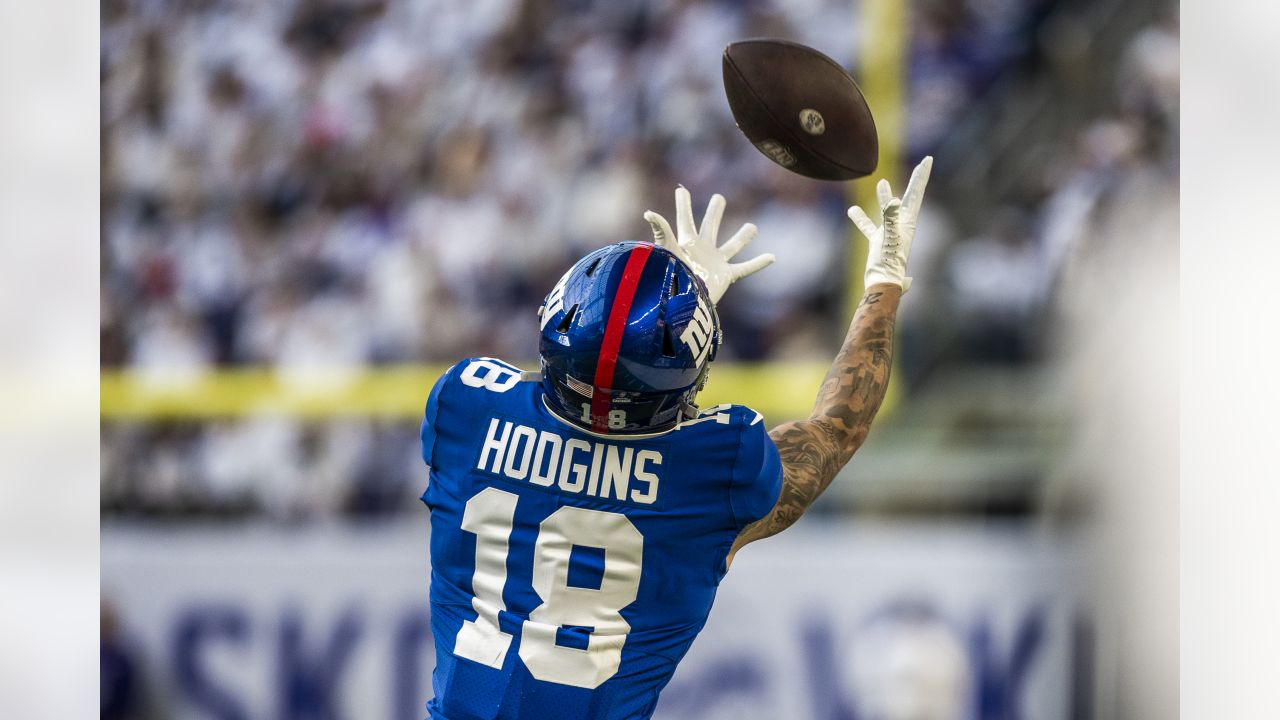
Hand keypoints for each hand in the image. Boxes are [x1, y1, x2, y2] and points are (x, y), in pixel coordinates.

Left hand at [644, 186, 774, 304]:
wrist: (684, 302)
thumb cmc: (673, 276)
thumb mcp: (667, 250)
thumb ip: (660, 231)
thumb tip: (648, 213)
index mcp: (687, 242)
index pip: (685, 219)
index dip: (683, 204)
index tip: (681, 190)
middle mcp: (702, 250)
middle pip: (710, 226)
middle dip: (714, 212)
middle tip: (719, 198)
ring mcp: (715, 262)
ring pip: (732, 246)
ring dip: (743, 237)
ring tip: (753, 227)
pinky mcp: (726, 276)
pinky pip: (745, 268)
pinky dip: (758, 263)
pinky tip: (772, 257)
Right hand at [847, 156, 932, 294]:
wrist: (882, 284)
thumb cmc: (888, 262)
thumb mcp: (890, 237)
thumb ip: (891, 217)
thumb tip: (895, 200)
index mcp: (908, 222)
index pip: (916, 194)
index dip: (921, 176)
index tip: (928, 160)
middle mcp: (902, 226)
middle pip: (910, 198)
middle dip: (915, 180)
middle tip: (923, 165)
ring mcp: (890, 234)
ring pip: (888, 210)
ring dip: (884, 197)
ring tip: (881, 183)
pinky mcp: (878, 242)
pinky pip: (869, 226)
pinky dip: (862, 218)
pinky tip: (853, 211)